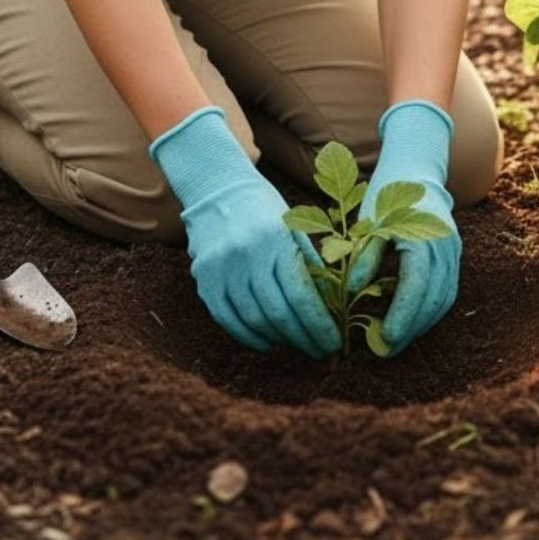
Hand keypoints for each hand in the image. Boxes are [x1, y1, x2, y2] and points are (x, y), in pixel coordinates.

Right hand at [151, 108, 340, 357]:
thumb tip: (332, 308)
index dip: (319, 325)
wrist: (216, 187)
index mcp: (275, 241)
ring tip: (297, 345)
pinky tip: (267, 343)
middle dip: (304, 339)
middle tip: (320, 352)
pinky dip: (248, 337)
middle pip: (278, 313)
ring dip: (279, 340)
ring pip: (253, 320)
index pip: (301, 295)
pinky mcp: (204, 278)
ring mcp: (221, 269)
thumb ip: (311, 266)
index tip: (334, 343)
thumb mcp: (295, 228)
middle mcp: (246, 256)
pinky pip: (226, 319)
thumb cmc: (264, 209)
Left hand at [349, 101, 460, 355]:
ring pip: (443, 300)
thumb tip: (350, 292)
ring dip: (421, 325)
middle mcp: (444, 245)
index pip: (415, 285)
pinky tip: (410, 324)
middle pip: (433, 299)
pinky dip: (429, 312)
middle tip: (385, 350)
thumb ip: (362, 256)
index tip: (384, 339)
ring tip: (395, 342)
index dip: (402, 315)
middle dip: (411, 329)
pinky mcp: (455, 257)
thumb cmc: (384, 194)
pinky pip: (447, 292)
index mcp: (420, 234)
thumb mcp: (367, 223)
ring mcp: (453, 251)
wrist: (416, 169)